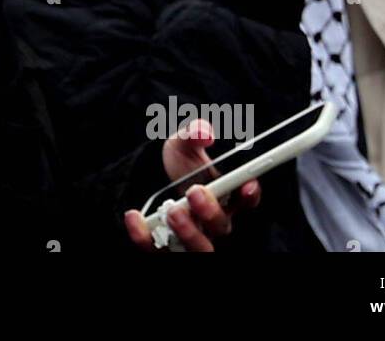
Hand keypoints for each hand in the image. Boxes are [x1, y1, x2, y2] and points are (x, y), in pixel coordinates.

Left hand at [124, 119, 260, 251]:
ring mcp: (191, 236)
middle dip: (211, 212)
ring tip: (173, 210)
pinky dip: (145, 238)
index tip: (246, 184)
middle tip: (195, 191)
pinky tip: (134, 217)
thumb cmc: (181, 162)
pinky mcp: (166, 245)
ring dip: (189, 233)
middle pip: (222, 227)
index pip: (247, 200)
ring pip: (200, 249)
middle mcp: (213, 222)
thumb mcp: (184, 143)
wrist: (154, 176)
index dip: (249, 194)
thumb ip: (194, 134)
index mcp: (227, 196)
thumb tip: (203, 133)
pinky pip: (158, 250)